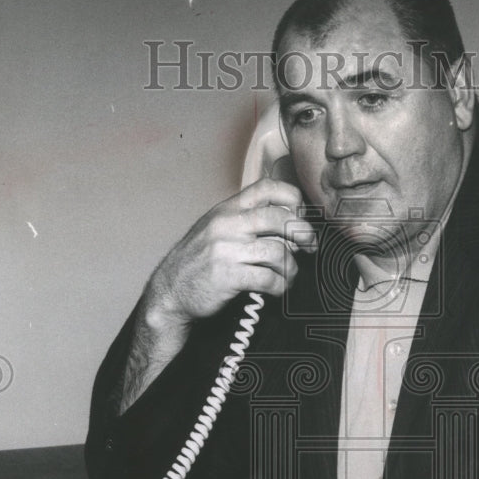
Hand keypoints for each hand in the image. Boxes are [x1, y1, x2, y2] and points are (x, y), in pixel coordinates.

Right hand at [145, 178, 316, 328]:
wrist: (169, 291)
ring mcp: (225, 249)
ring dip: (291, 267)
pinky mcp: (227, 276)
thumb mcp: (216, 229)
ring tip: (288, 276)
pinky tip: (277, 289)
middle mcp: (226, 224)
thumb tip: (290, 224)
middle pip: (279, 218)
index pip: (268, 188)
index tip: (300, 218)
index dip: (293, 200)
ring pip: (277, 251)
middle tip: (309, 248)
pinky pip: (267, 278)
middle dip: (303, 234)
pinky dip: (280, 286)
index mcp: (227, 208)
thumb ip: (246, 221)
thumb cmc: (198, 262)